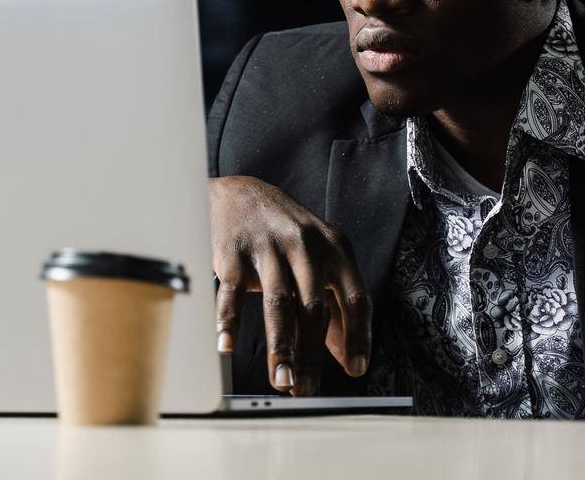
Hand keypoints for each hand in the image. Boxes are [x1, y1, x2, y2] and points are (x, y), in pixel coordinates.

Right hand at [208, 175, 371, 395]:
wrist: (241, 193)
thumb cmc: (286, 233)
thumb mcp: (319, 258)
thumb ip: (335, 303)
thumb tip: (346, 354)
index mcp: (334, 248)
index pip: (356, 297)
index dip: (358, 335)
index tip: (356, 369)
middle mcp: (306, 245)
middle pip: (314, 308)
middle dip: (312, 354)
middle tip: (307, 390)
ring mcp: (269, 247)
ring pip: (279, 303)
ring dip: (281, 346)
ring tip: (281, 381)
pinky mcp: (234, 253)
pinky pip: (232, 292)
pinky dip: (229, 321)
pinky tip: (226, 347)